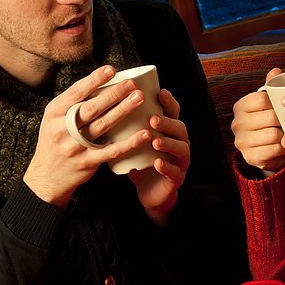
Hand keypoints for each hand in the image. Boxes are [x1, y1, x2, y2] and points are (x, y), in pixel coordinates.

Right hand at [24, 65, 154, 208]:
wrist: (46, 176)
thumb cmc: (55, 141)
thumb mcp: (54, 119)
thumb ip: (72, 103)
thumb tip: (101, 81)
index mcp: (54, 113)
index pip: (76, 93)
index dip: (94, 80)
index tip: (111, 70)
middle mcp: (62, 129)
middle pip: (92, 108)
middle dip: (114, 94)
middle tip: (132, 84)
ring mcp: (75, 147)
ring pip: (103, 125)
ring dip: (123, 110)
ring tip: (139, 98)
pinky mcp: (87, 163)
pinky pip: (111, 151)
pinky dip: (129, 142)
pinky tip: (144, 134)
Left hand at [127, 88, 189, 225]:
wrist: (150, 192)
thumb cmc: (141, 161)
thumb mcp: (135, 141)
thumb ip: (127, 125)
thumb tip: (104, 105)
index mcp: (169, 131)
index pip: (173, 112)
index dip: (169, 102)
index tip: (160, 92)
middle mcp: (179, 143)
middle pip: (179, 128)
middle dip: (168, 122)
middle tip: (153, 119)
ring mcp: (180, 161)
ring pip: (181, 148)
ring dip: (168, 143)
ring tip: (155, 141)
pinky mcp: (177, 178)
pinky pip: (175, 171)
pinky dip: (167, 167)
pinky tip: (158, 163)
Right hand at [231, 68, 284, 173]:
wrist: (264, 152)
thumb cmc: (268, 122)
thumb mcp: (269, 103)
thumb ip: (272, 87)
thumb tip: (276, 71)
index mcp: (240, 106)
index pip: (262, 99)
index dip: (279, 103)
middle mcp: (237, 124)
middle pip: (271, 117)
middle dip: (284, 121)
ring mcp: (242, 142)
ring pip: (274, 135)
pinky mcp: (250, 158)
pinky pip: (275, 150)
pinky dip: (283, 150)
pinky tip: (284, 147)